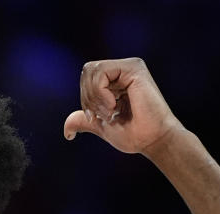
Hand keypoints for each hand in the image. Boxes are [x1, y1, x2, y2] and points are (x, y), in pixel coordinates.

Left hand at [63, 58, 182, 154]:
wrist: (152, 140)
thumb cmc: (133, 135)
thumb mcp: (102, 126)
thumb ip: (85, 121)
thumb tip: (67, 131)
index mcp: (116, 81)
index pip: (86, 78)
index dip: (85, 99)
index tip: (97, 118)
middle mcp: (122, 70)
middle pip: (86, 71)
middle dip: (88, 97)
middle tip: (105, 115)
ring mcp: (128, 67)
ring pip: (92, 70)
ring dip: (95, 97)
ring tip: (111, 111)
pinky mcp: (134, 68)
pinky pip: (101, 71)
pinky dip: (100, 92)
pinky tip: (114, 105)